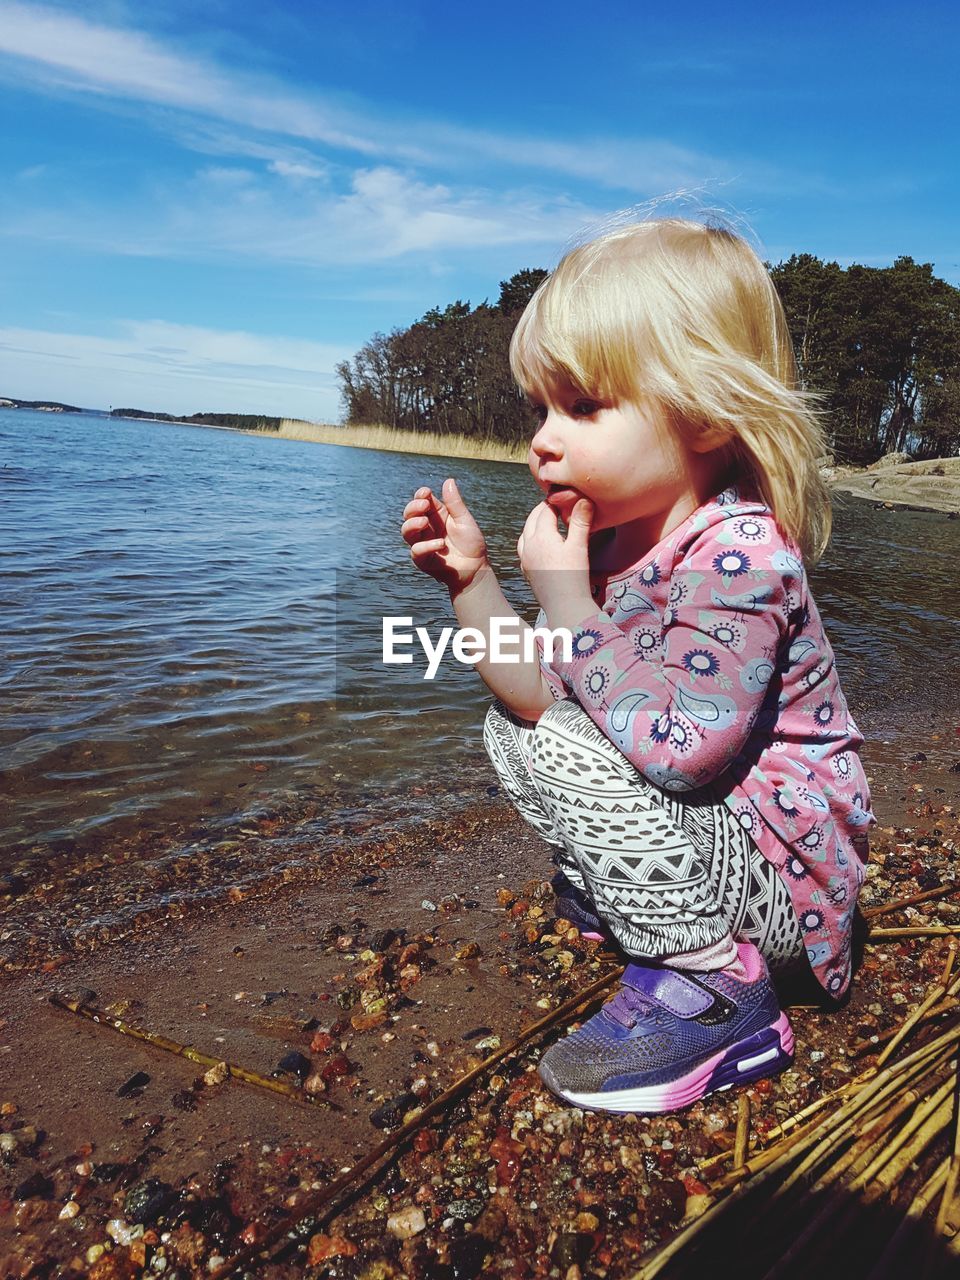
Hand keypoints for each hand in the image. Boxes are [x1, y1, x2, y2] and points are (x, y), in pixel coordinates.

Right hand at [400, 478, 489, 592]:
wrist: (475, 568)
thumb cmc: (471, 544)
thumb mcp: (464, 520)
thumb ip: (455, 503)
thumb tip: (448, 480)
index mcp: (436, 515)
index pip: (422, 501)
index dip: (420, 495)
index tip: (426, 493)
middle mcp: (427, 527)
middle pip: (409, 514)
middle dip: (413, 508)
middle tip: (424, 506)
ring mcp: (423, 542)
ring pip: (406, 531)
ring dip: (412, 524)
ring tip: (424, 522)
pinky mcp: (423, 559)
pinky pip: (416, 550)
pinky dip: (426, 546)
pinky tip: (440, 544)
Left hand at [517, 499, 596, 626]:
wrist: (565, 606)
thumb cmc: (574, 576)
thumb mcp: (579, 546)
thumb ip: (580, 521)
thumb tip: (583, 498)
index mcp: (542, 536)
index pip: (546, 510)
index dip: (556, 501)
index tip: (564, 495)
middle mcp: (529, 545)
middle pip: (532, 519)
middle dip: (543, 510)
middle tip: (556, 503)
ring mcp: (525, 559)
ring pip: (525, 533)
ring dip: (535, 524)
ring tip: (547, 521)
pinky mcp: (526, 570)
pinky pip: (524, 549)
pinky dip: (531, 540)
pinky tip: (540, 543)